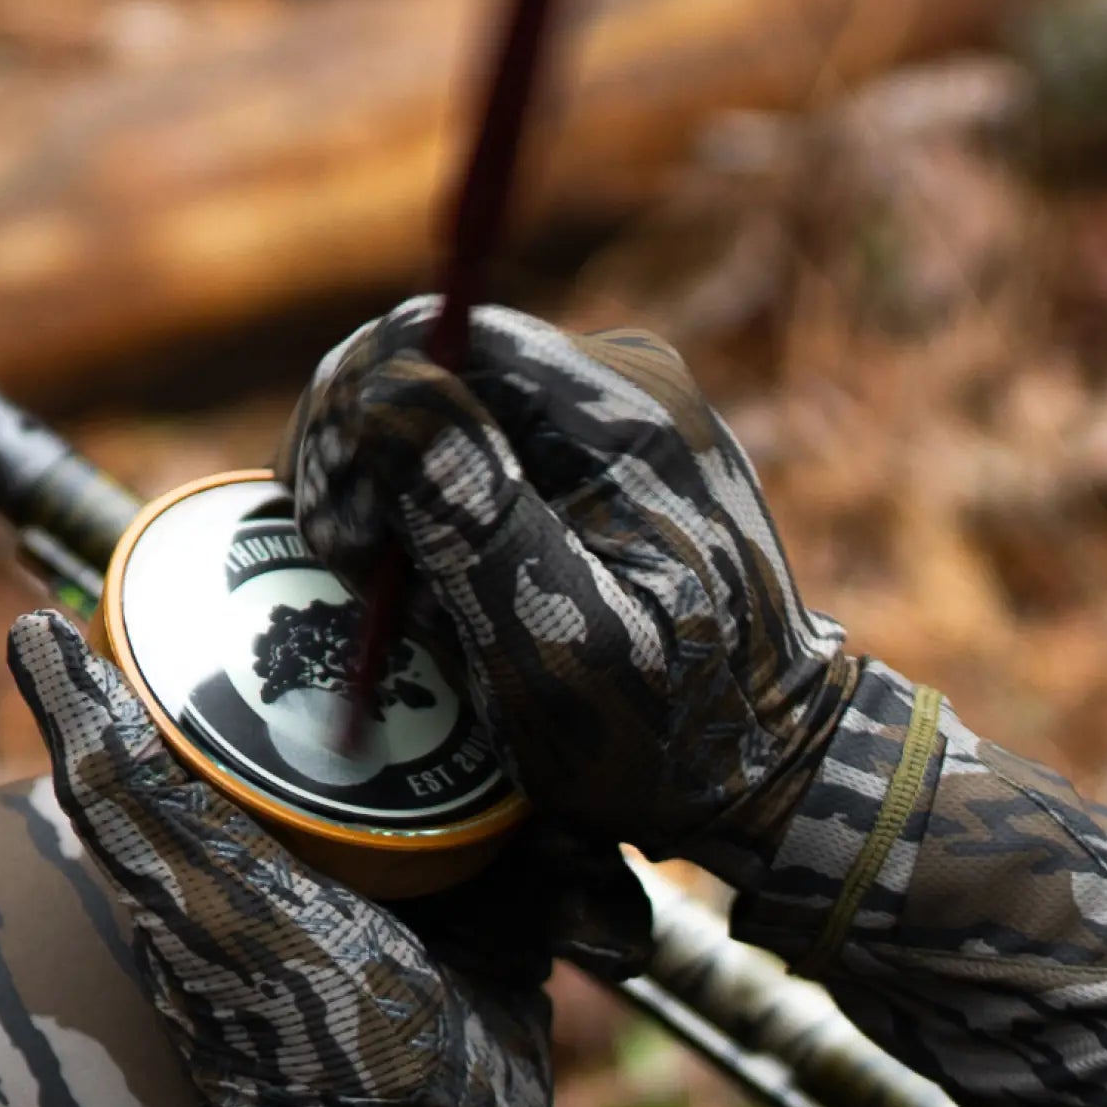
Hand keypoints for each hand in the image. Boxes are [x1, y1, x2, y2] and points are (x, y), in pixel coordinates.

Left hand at [7, 610, 553, 1106]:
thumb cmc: (279, 1022)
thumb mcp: (191, 877)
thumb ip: (117, 771)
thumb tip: (28, 627)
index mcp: (269, 809)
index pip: (321, 679)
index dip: (368, 622)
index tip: (422, 565)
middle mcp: (352, 832)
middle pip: (439, 718)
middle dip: (495, 708)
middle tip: (532, 679)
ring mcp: (441, 880)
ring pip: (515, 785)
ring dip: (552, 796)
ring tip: (566, 803)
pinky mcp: (513, 930)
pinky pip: (566, 867)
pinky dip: (586, 878)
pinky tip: (592, 884)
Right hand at [279, 299, 856, 886]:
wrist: (765, 766)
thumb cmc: (670, 731)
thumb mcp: (563, 645)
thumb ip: (476, 519)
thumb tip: (383, 389)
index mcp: (615, 408)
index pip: (429, 340)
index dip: (351, 421)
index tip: (342, 541)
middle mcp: (611, 382)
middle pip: (422, 368)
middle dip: (358, 467)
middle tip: (357, 580)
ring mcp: (600, 417)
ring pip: (432, 413)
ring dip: (385, 501)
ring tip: (401, 603)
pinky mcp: (586, 460)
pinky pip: (466, 454)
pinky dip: (423, 518)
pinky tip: (432, 594)